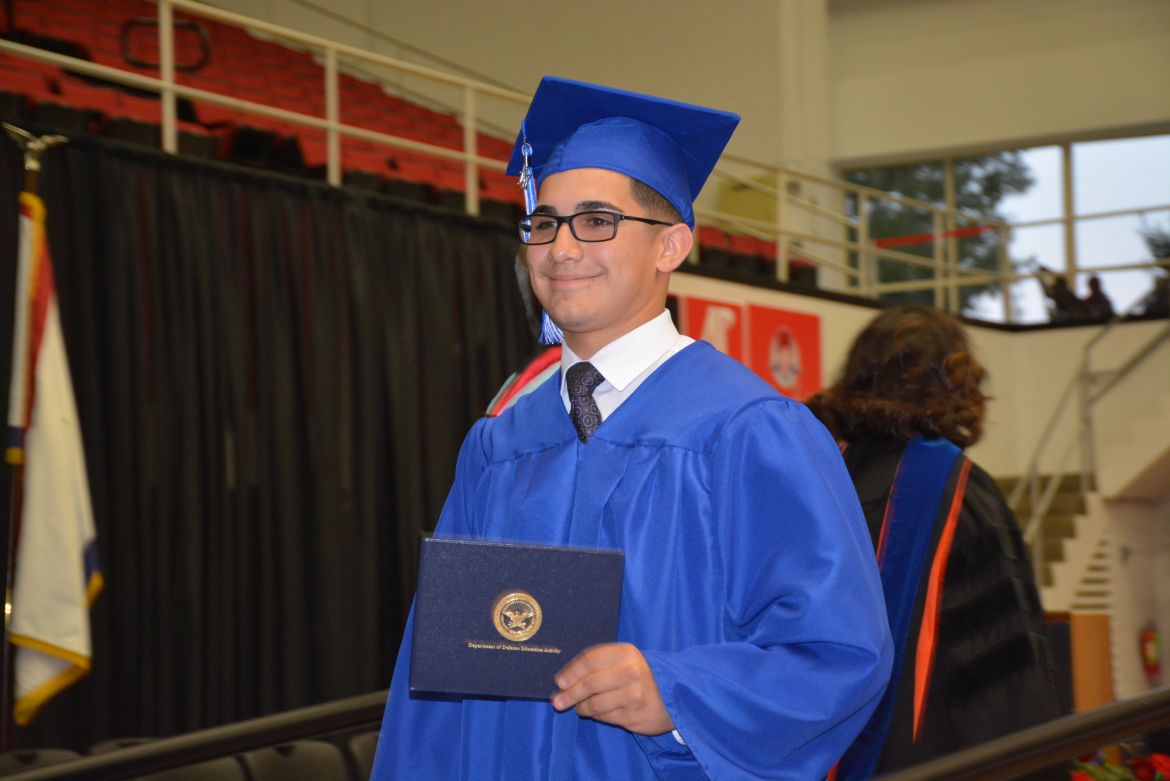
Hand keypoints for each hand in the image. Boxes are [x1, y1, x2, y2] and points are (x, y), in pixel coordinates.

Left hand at [550, 643, 673, 735]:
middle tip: (557, 702)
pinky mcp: (635, 716)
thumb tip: (563, 680)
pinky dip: (596, 716)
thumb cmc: (638, 675)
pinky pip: (605, 717)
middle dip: (570, 694)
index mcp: (625, 653)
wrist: (671, 695)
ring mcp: (634, 695)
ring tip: (580, 707)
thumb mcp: (622, 660)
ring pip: (595, 704)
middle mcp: (631, 672)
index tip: (559, 682)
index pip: (590, 660)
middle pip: (590, 684)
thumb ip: (596, 664)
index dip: (571, 671)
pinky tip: (597, 712)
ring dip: (582, 707)